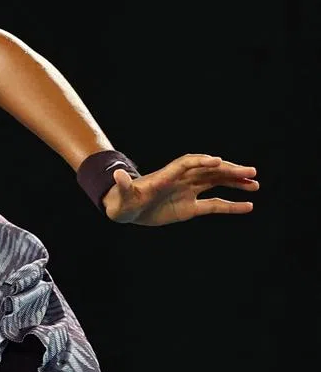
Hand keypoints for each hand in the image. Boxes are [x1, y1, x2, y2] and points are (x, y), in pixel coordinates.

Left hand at [102, 153, 257, 224]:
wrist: (126, 210)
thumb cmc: (122, 200)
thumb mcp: (122, 194)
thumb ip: (123, 185)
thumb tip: (117, 174)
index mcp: (166, 176)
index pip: (186, 164)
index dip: (201, 161)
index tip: (217, 162)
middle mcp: (180, 181)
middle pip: (208, 171)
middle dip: (228, 170)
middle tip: (251, 171)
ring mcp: (187, 193)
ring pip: (215, 184)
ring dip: (234, 182)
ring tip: (255, 183)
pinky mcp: (190, 207)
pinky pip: (214, 205)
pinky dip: (231, 206)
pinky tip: (248, 206)